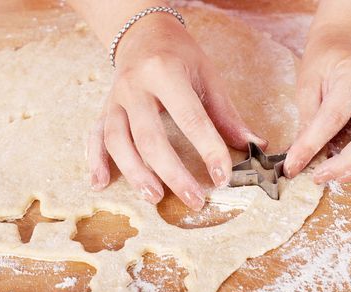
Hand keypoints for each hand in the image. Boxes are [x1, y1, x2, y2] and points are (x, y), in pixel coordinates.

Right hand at [88, 14, 265, 209]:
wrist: (144, 34)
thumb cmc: (180, 56)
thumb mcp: (207, 76)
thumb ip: (227, 115)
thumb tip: (254, 146)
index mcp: (166, 73)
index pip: (190, 118)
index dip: (208, 150)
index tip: (223, 177)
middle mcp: (135, 86)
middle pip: (150, 137)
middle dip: (173, 174)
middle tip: (194, 199)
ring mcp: (115, 99)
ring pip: (118, 141)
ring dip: (135, 173)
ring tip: (155, 197)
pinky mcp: (105, 109)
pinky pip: (95, 137)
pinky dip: (95, 161)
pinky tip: (100, 183)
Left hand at [284, 28, 350, 183]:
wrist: (346, 45)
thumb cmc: (325, 62)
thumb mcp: (307, 84)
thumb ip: (307, 119)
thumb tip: (299, 157)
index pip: (334, 117)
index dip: (312, 145)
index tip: (294, 166)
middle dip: (349, 163)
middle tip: (322, 177)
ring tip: (340, 177)